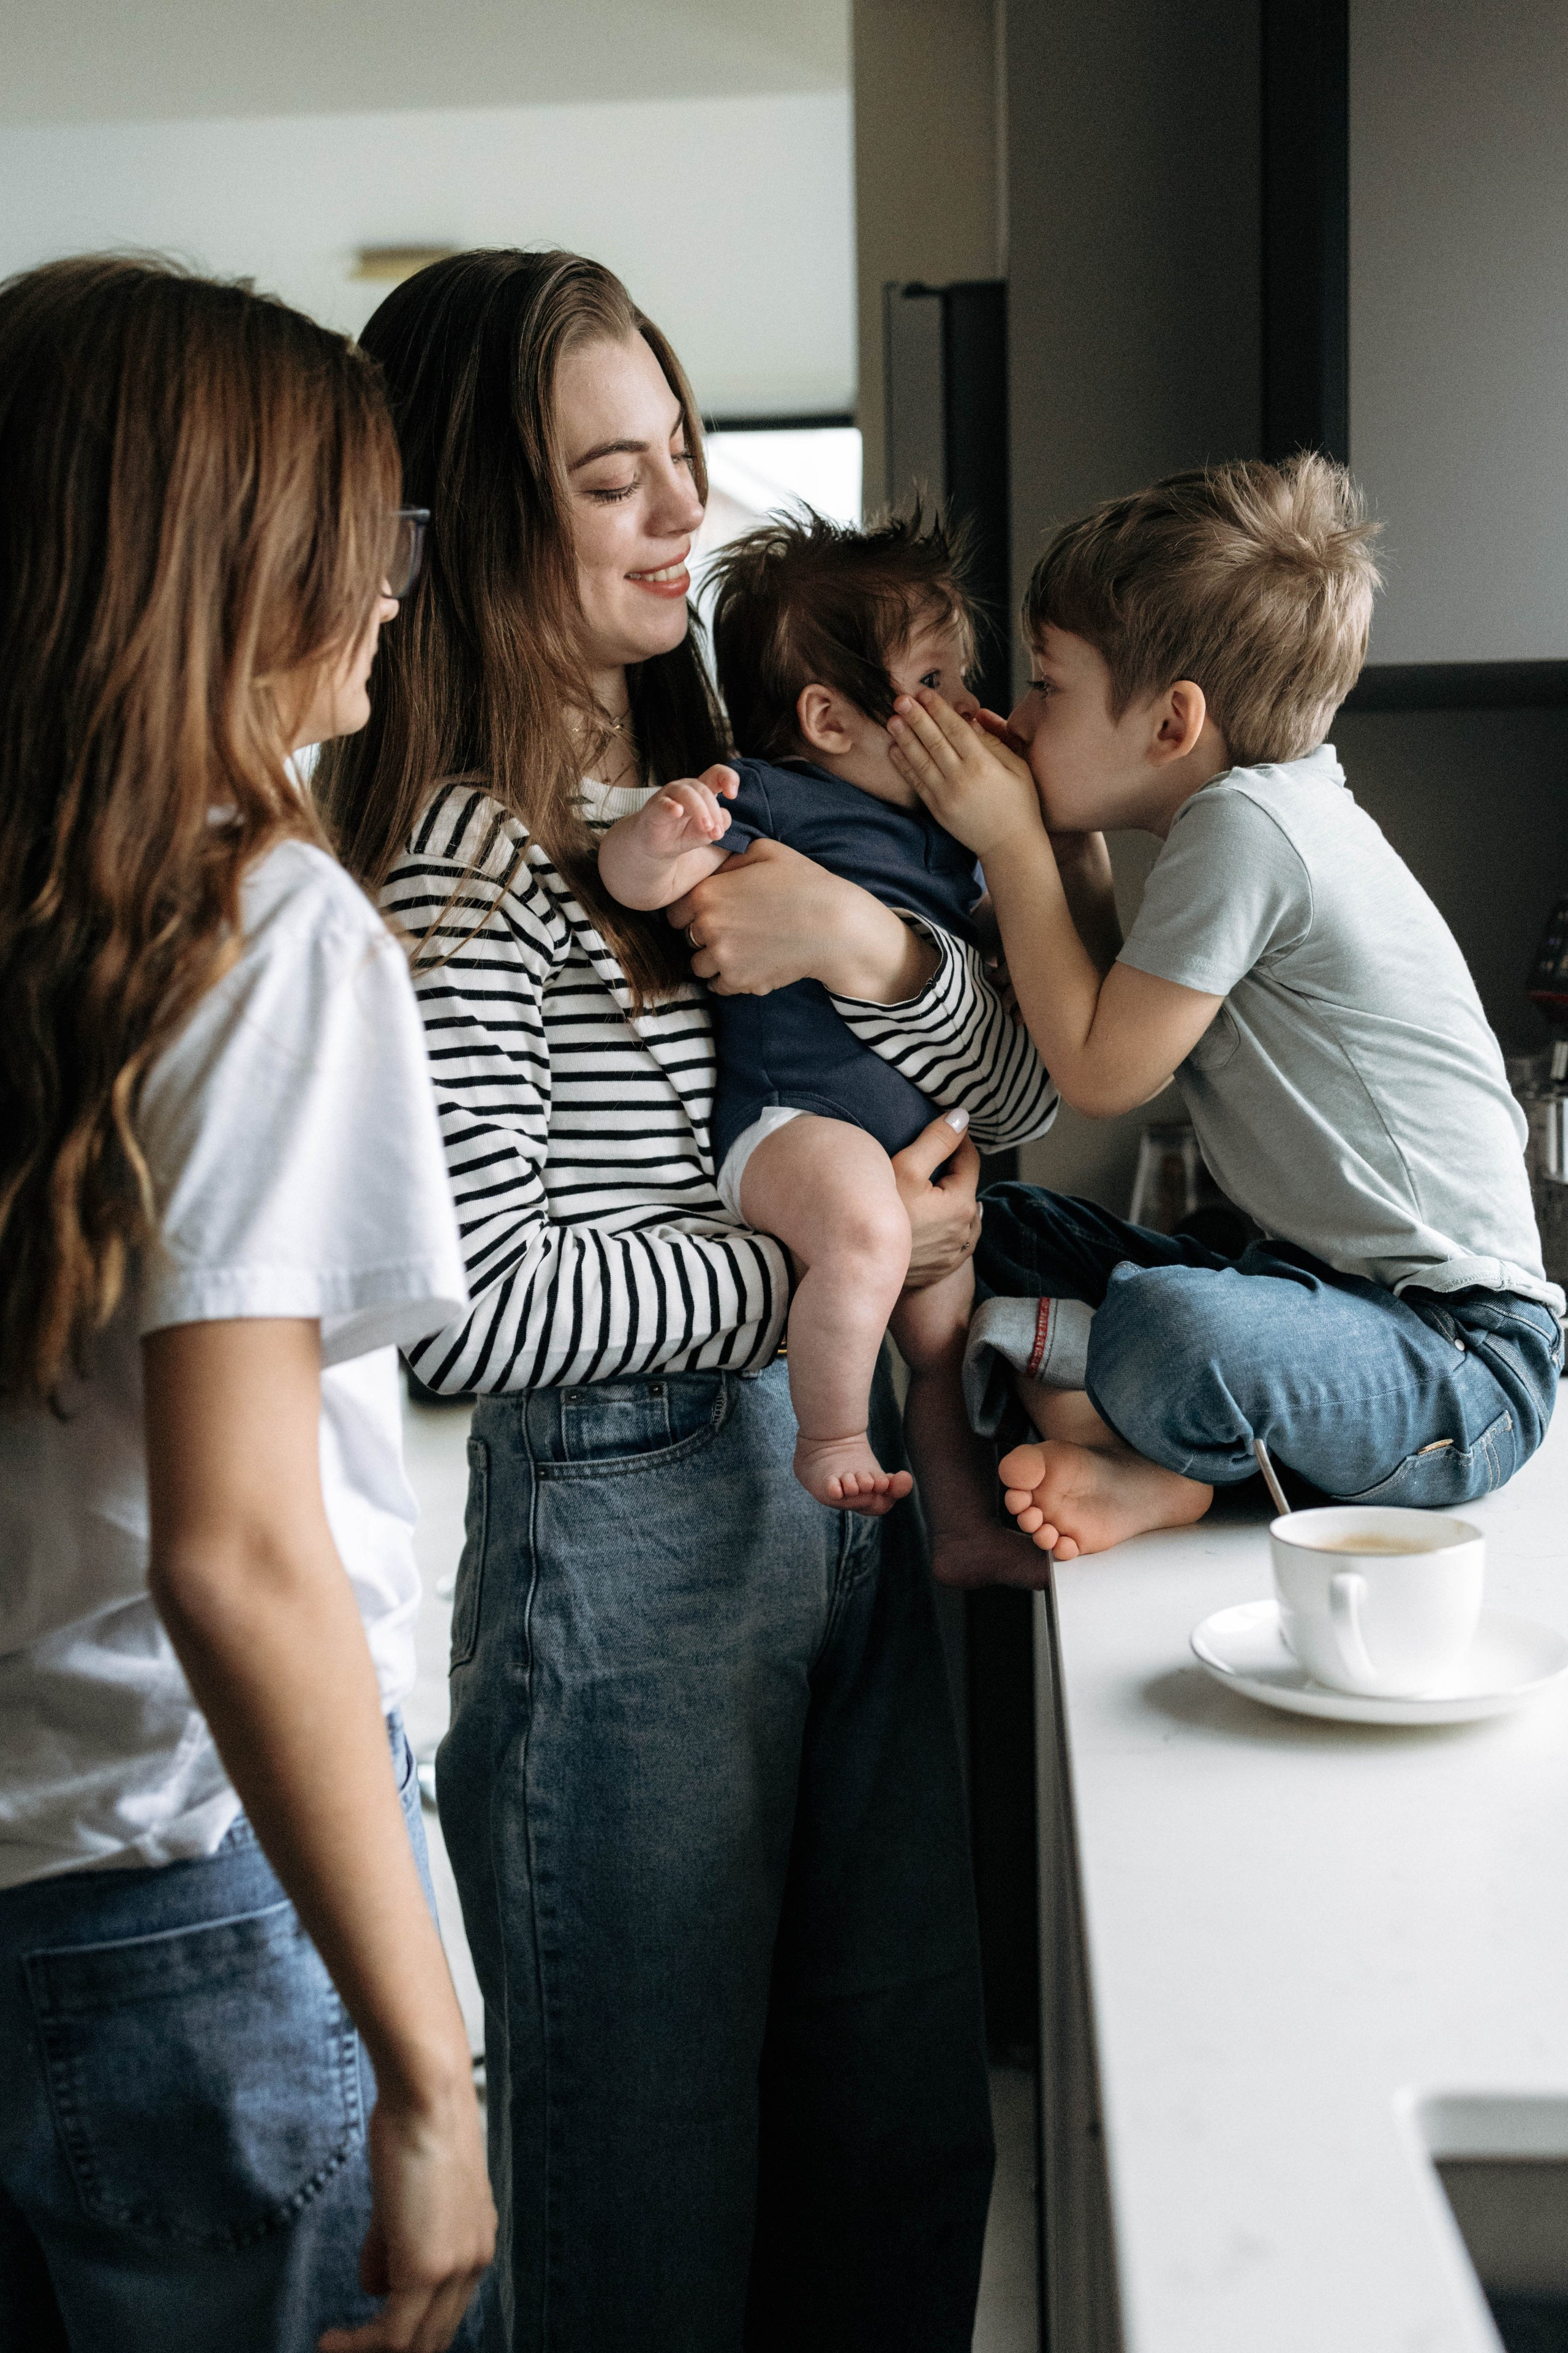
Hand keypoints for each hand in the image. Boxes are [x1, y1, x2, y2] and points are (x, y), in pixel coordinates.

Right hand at [319, 2074, 494, 2352]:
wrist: (425, 2096)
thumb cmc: (412, 2131)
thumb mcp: (403, 2201)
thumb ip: (392, 2248)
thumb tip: (374, 2288)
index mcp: (476, 2245)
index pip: (444, 2315)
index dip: (407, 2336)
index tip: (368, 2339)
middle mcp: (475, 2263)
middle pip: (433, 2339)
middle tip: (346, 2350)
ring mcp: (455, 2268)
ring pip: (413, 2344)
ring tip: (333, 2349)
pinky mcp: (428, 2269)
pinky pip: (393, 2334)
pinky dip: (359, 2346)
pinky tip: (332, 2342)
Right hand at [636, 766, 736, 857]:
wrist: (658, 846)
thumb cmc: (683, 834)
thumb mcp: (706, 832)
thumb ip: (718, 826)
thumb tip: (721, 825)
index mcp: (703, 791)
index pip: (717, 774)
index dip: (728, 778)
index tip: (732, 795)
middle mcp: (687, 788)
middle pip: (704, 790)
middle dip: (714, 812)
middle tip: (716, 833)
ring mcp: (670, 794)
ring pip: (688, 794)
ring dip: (700, 810)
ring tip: (706, 828)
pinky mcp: (656, 805)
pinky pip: (664, 803)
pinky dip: (671, 806)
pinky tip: (677, 812)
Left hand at [668, 835, 937, 1001]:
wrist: (835, 927)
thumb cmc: (805, 884)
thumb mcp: (767, 852)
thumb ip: (732, 859)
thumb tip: (717, 866)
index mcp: (706, 894)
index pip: (674, 911)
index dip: (692, 911)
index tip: (714, 911)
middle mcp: (707, 928)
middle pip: (686, 938)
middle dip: (704, 935)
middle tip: (734, 929)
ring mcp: (722, 958)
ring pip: (699, 965)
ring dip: (714, 960)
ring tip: (743, 949)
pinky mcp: (739, 981)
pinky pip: (719, 985)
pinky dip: (730, 978)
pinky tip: (752, 963)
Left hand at [887, 689, 1043, 861]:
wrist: (1010, 847)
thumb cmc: (1020, 804)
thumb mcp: (1018, 768)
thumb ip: (994, 742)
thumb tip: (971, 721)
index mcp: (983, 765)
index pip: (955, 730)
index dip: (938, 709)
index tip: (925, 693)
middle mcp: (961, 779)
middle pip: (934, 741)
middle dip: (916, 717)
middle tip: (900, 698)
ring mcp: (946, 795)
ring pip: (920, 760)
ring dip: (904, 738)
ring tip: (892, 720)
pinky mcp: (937, 809)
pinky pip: (916, 782)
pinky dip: (904, 765)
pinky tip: (894, 749)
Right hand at [893, 1111, 982, 1288]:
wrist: (858, 1263)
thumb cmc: (878, 1214)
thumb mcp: (906, 1167)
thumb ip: (937, 1140)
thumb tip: (962, 1116)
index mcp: (962, 1203)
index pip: (970, 1159)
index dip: (957, 1139)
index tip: (945, 1129)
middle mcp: (965, 1231)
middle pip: (966, 1188)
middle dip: (953, 1171)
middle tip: (932, 1158)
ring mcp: (954, 1254)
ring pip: (965, 1218)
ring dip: (955, 1201)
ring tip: (937, 1188)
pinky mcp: (940, 1269)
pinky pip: (956, 1244)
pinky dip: (951, 1229)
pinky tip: (938, 1223)